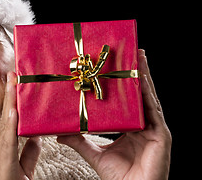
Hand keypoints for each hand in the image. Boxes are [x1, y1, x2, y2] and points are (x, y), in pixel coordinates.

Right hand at [0, 72, 41, 179]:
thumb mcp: (23, 169)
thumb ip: (29, 153)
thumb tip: (37, 137)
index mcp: (7, 149)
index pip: (12, 120)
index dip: (14, 101)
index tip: (17, 83)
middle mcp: (2, 149)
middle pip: (8, 117)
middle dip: (10, 95)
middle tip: (14, 73)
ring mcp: (1, 155)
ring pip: (7, 124)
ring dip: (10, 103)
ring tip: (13, 83)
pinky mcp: (4, 164)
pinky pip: (8, 142)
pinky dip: (10, 125)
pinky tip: (13, 111)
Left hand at [57, 49, 171, 179]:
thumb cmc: (117, 176)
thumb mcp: (93, 152)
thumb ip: (78, 140)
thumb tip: (59, 132)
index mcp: (130, 126)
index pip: (127, 100)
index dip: (124, 83)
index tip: (116, 66)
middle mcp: (143, 124)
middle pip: (139, 94)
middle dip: (136, 73)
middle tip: (132, 52)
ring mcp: (154, 128)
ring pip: (148, 97)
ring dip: (144, 76)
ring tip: (139, 57)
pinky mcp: (161, 134)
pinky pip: (153, 110)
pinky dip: (148, 94)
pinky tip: (143, 79)